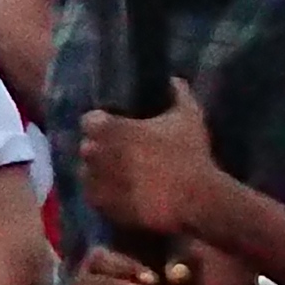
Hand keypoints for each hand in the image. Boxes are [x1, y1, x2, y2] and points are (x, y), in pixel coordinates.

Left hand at [78, 81, 221, 241]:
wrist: (195, 201)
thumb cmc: (189, 155)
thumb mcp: (188, 117)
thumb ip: (178, 93)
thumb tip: (173, 79)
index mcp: (105, 128)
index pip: (90, 121)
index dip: (105, 125)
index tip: (121, 131)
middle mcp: (91, 152)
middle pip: (90, 146)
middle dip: (104, 149)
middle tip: (127, 155)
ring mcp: (92, 180)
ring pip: (89, 171)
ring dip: (102, 171)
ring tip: (126, 176)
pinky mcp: (98, 204)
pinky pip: (94, 194)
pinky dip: (105, 193)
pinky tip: (124, 193)